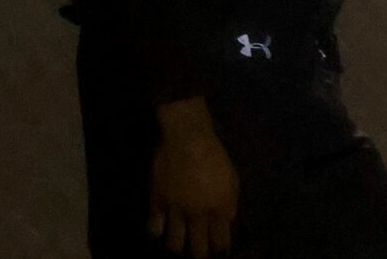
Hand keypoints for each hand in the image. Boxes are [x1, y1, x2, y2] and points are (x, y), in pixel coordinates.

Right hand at [150, 97, 238, 256]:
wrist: (188, 139)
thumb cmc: (214, 156)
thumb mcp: (231, 177)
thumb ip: (229, 202)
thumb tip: (227, 220)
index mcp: (219, 206)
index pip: (221, 240)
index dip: (221, 249)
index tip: (220, 253)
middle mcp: (198, 214)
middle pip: (198, 247)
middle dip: (200, 254)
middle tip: (199, 254)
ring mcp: (176, 210)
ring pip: (175, 244)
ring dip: (178, 247)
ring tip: (180, 247)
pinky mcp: (158, 203)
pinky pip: (154, 229)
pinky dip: (157, 232)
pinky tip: (161, 229)